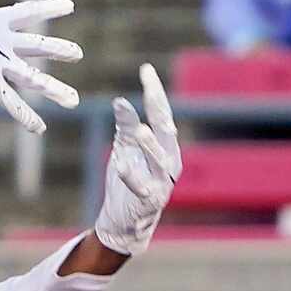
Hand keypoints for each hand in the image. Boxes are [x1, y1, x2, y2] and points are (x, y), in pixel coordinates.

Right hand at [0, 0, 81, 137]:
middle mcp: (2, 42)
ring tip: (73, 100)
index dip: (49, 9)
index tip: (70, 7)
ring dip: (54, 89)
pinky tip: (40, 128)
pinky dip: (24, 115)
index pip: (28, 12)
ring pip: (32, 78)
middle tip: (77, 54)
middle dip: (59, 50)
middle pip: (37, 46)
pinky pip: (10, 101)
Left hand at [92, 64, 181, 255]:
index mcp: (166, 145)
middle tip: (150, 89)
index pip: (161, 113)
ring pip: (159, 160)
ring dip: (150, 144)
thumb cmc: (128, 181)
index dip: (155, 92)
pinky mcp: (149, 201)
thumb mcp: (125, 149)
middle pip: (166, 130)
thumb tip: (121, 101)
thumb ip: (126, 127)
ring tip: (139, 129)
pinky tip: (120, 164)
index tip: (146, 70)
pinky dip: (131, 176)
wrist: (123, 221)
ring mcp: (161, 182)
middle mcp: (169, 161)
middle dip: (159, 109)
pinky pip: (141, 187)